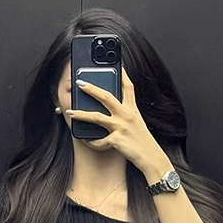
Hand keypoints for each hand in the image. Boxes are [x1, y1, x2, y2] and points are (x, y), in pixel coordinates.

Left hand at [68, 66, 171, 180]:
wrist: (151, 157)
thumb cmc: (143, 142)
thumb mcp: (137, 123)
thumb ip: (126, 114)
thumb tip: (112, 109)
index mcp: (132, 109)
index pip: (128, 87)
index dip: (122, 74)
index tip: (116, 64)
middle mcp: (127, 115)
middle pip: (107, 97)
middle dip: (92, 89)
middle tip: (79, 83)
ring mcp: (121, 127)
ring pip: (97, 117)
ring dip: (81, 114)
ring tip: (70, 112)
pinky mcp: (117, 141)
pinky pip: (100, 140)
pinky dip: (91, 141)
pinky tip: (86, 140)